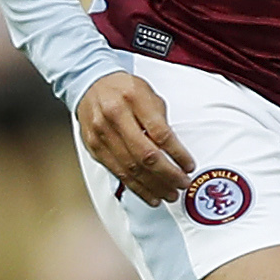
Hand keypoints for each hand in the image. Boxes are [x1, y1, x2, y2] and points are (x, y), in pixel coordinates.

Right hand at [78, 71, 192, 205]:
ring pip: (131, 169)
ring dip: (154, 186)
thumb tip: (176, 152)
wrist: (90, 84)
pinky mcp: (95, 148)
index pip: (160, 133)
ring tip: (170, 194)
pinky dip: (136, 187)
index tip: (189, 165)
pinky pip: (118, 173)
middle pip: (145, 155)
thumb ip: (161, 121)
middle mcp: (114, 117)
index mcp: (133, 99)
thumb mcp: (149, 94)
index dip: (178, 154)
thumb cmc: (124, 89)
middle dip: (168, 175)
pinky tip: (150, 195)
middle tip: (182, 183)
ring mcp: (101, 134)